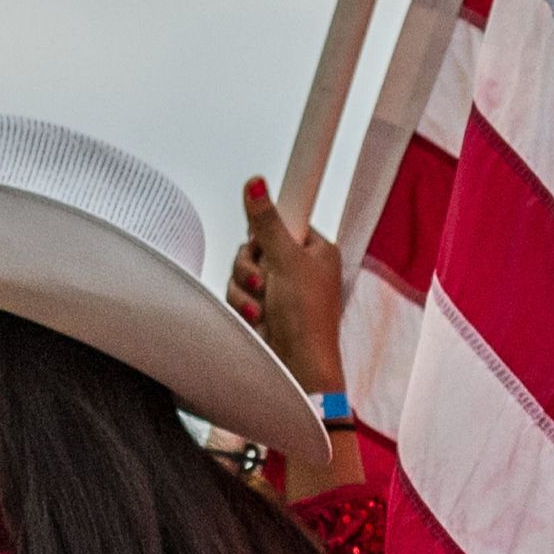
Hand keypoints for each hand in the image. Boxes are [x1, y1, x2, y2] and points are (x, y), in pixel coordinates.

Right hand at [229, 177, 346, 396]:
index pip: (286, 217)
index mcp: (316, 249)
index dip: (270, 222)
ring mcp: (279, 287)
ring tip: (263, 305)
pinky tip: (257, 318)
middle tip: (264, 279)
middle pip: (256, 243)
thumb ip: (267, 223)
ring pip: (243, 269)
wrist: (298, 368)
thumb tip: (256, 186)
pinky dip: (243, 304)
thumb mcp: (287, 261)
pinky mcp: (262, 306)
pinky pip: (238, 292)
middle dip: (252, 264)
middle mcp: (298, 266)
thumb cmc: (307, 320)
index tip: (262, 213)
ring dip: (246, 288)